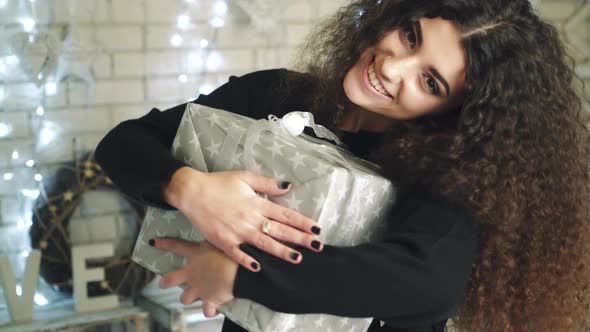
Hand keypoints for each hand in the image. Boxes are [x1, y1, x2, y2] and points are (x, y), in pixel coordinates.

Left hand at [153, 237, 234, 316]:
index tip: (153, 243)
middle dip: (165, 282)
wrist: (242, 273)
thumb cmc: (237, 253)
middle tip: (164, 282)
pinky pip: (207, 311)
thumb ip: (218, 238)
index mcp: (197, 254)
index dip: (164, 244)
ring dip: (189, 297)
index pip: (176, 246)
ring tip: (197, 296)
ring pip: (185, 298)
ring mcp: (199, 288)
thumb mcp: (224, 240)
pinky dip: (211, 310)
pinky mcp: (210, 300)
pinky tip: (215, 308)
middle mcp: (193, 272)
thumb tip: (220, 230)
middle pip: (170, 279)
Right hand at [165, 167, 323, 271]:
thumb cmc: (219, 183)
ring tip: (297, 259)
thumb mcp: (245, 177)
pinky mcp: (223, 241)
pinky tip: (260, 268)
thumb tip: (288, 187)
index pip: (285, 215)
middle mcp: (250, 219)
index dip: (302, 222)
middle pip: (279, 231)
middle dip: (300, 239)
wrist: (191, 192)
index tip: (317, 228)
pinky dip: (248, 261)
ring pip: (263, 245)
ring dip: (281, 252)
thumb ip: (267, 185)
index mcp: (257, 204)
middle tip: (318, 246)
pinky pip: (238, 254)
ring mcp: (237, 232)